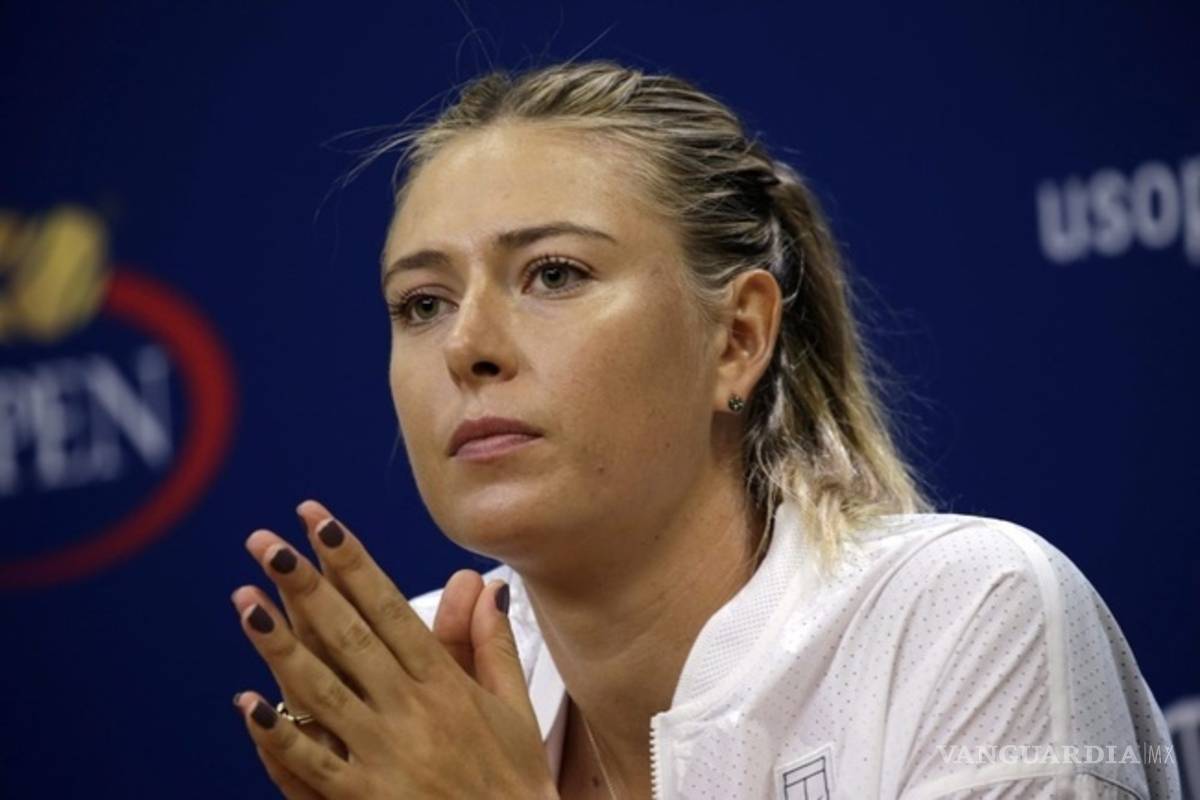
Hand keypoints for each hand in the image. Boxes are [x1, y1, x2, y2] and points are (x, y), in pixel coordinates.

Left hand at [230, 501, 557, 798]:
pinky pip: (312, 765)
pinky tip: (247, 704)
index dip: (353, 563)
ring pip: (322, 691)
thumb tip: (486, 585)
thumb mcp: (516, 709)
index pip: (391, 608)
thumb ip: (493, 645)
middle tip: (266, 542)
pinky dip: (279, 736)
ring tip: (245, 601)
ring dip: (279, 644)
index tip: (321, 523)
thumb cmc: (514, 783)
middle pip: (350, 636)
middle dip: (305, 584)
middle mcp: (413, 712)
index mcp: (447, 685)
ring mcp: (385, 757)